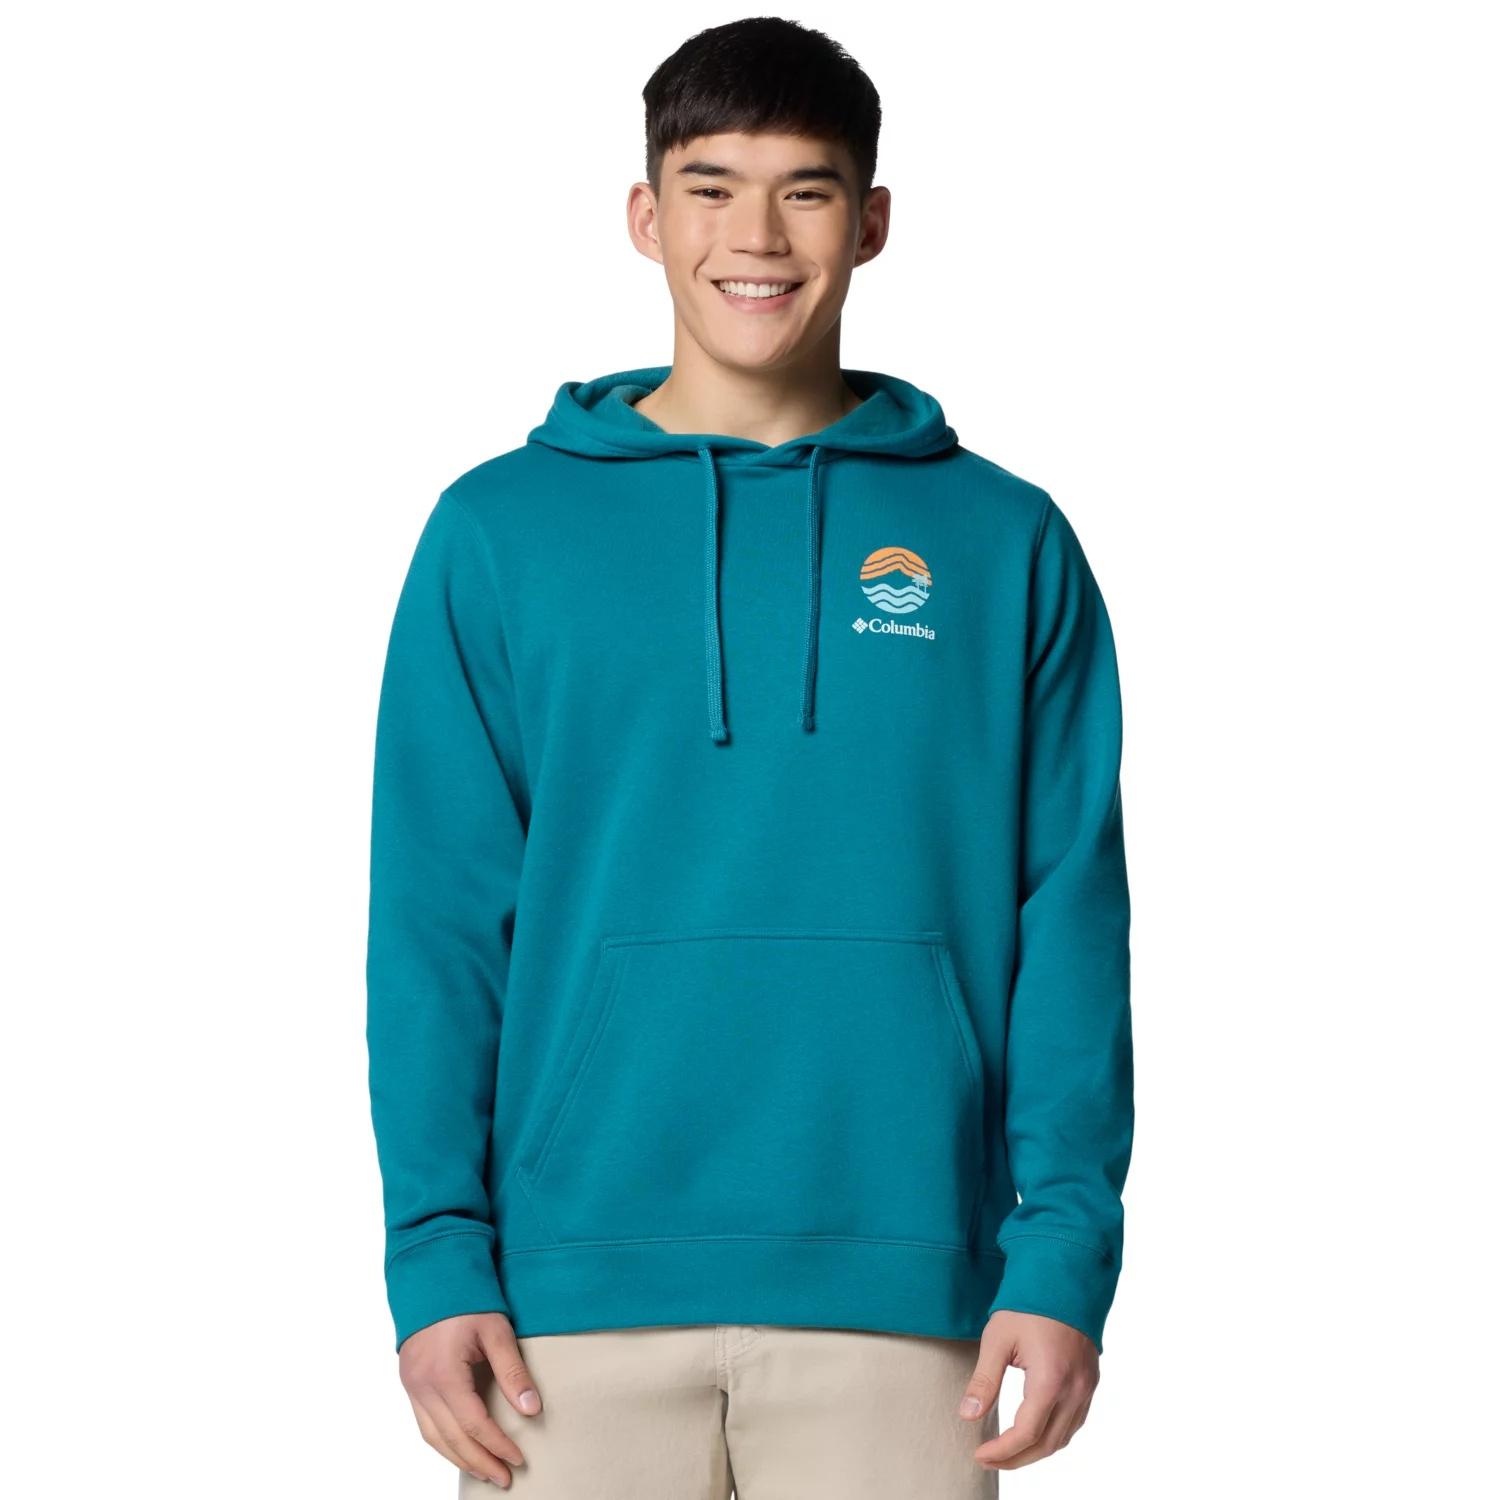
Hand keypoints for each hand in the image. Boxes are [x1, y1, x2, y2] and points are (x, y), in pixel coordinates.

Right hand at [398, 1312, 540, 1487]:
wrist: (433, 1274)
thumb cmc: (467, 1298)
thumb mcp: (496, 1330)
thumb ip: (513, 1372)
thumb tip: (532, 1410)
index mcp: (442, 1373)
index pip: (473, 1424)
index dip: (497, 1445)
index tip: (519, 1459)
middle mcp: (421, 1385)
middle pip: (451, 1439)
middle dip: (480, 1462)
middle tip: (505, 1478)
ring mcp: (411, 1385)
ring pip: (433, 1437)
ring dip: (459, 1459)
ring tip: (486, 1471)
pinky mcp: (410, 1382)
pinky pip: (424, 1424)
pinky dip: (443, 1442)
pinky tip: (461, 1449)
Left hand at [958, 1310, 1098, 1470]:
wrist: (1063, 1276)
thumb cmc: (1028, 1304)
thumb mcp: (997, 1339)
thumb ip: (984, 1380)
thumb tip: (967, 1415)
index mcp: (1051, 1380)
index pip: (1026, 1434)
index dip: (1002, 1451)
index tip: (979, 1454)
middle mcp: (1075, 1389)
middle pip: (1047, 1444)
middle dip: (1016, 1458)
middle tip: (988, 1458)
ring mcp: (1087, 1387)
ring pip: (1064, 1437)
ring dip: (1036, 1450)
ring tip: (1006, 1450)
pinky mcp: (1090, 1381)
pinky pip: (1074, 1422)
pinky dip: (1054, 1435)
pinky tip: (1034, 1432)